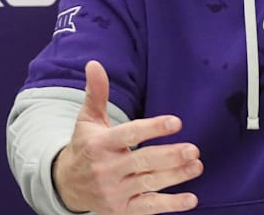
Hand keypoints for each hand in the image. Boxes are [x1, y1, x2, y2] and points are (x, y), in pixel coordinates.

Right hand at [53, 60, 202, 213]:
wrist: (67, 184)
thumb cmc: (85, 146)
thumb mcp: (87, 120)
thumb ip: (96, 93)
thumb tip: (94, 64)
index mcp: (99, 145)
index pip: (129, 135)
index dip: (153, 128)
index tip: (177, 122)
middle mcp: (106, 169)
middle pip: (142, 161)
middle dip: (169, 156)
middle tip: (193, 149)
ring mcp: (114, 191)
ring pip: (149, 183)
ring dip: (175, 176)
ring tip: (197, 165)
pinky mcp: (122, 209)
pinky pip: (148, 208)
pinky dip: (170, 205)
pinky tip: (191, 199)